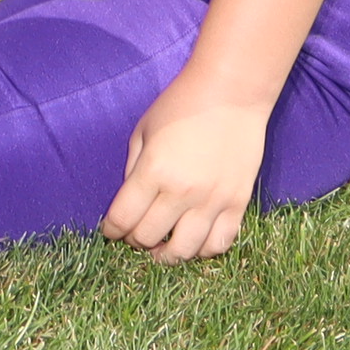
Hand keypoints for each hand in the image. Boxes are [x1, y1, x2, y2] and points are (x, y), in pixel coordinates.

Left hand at [103, 82, 272, 262]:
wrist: (232, 94)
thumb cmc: (181, 105)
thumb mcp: (144, 130)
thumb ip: (133, 169)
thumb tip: (128, 203)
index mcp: (153, 171)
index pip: (123, 219)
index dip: (112, 230)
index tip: (112, 230)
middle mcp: (182, 192)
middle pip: (149, 238)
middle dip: (135, 240)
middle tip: (135, 234)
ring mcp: (213, 201)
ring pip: (184, 251)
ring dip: (167, 255)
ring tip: (163, 246)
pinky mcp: (238, 204)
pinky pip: (219, 244)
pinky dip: (203, 251)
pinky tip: (194, 240)